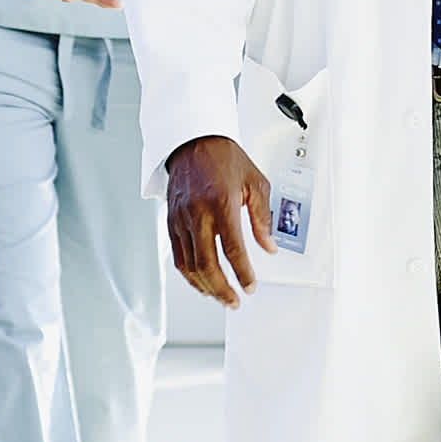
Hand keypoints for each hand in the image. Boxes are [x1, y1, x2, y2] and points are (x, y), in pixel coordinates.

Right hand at [162, 132, 273, 304]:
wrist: (193, 140)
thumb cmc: (225, 158)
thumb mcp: (255, 182)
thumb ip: (263, 218)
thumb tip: (269, 247)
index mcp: (222, 203)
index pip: (233, 249)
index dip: (243, 274)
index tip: (251, 287)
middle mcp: (198, 213)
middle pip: (207, 263)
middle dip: (222, 289)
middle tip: (235, 301)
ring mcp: (181, 218)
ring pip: (189, 264)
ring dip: (205, 286)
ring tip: (220, 297)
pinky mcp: (171, 221)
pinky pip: (178, 256)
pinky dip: (189, 275)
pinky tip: (201, 282)